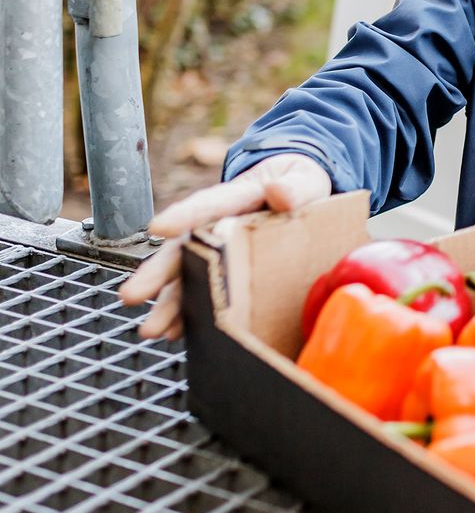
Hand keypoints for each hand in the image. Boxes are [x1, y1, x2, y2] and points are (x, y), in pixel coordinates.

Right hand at [117, 153, 331, 340]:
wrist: (301, 196)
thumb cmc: (300, 186)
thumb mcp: (305, 179)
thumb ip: (296, 187)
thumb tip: (279, 192)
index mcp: (238, 196)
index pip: (209, 205)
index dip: (184, 216)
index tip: (158, 229)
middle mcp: (217, 225)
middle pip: (183, 248)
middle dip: (157, 273)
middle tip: (131, 295)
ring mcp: (215, 250)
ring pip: (185, 277)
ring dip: (167, 305)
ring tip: (151, 330)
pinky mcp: (222, 271)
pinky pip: (201, 294)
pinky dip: (188, 314)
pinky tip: (174, 333)